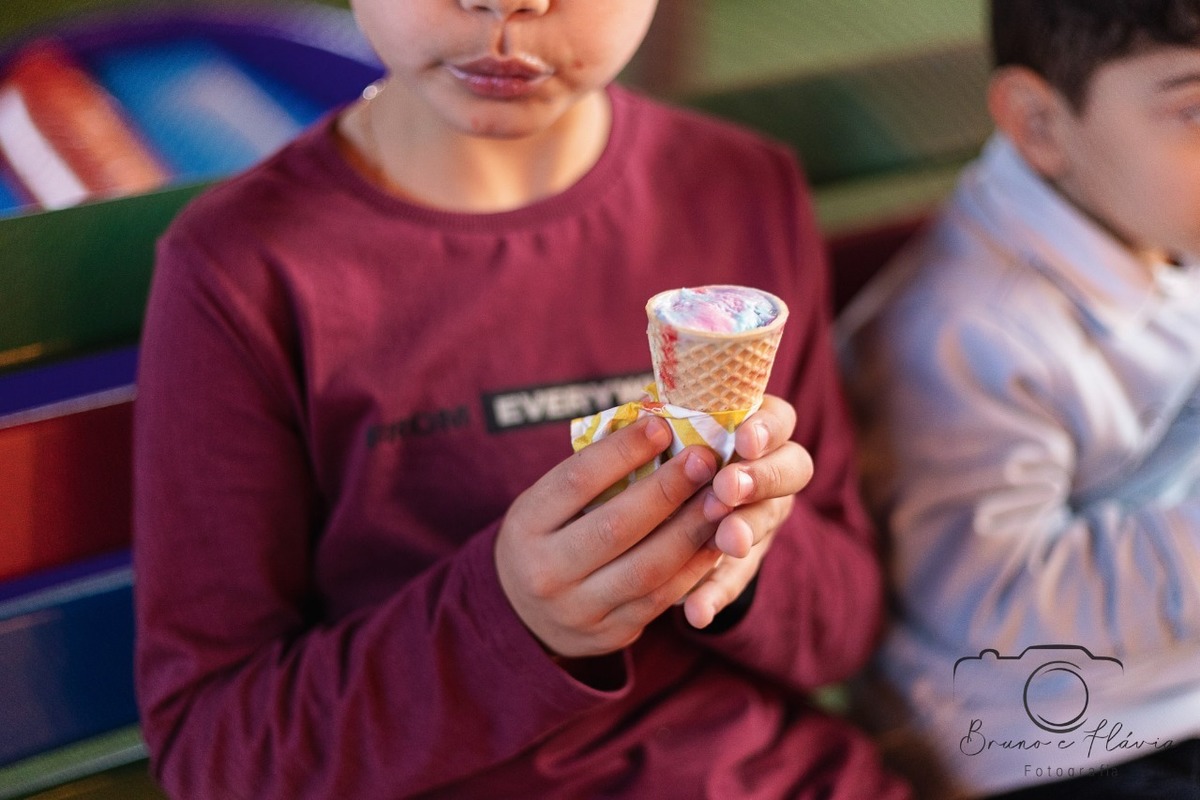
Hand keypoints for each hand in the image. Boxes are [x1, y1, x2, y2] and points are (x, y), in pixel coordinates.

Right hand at [496, 416, 722, 658]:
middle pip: (615, 526)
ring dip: (691, 530)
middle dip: (667, 490)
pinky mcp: (609, 634)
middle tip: (705, 460)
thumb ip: (595, 466)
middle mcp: (545, 570)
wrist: (524, 614)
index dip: (623, 452)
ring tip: (721, 498)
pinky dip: (694, 566)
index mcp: (526, 524)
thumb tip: (651, 412)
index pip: (577, 481)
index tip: (663, 427)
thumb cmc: (549, 536)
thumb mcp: (550, 500)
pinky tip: (715, 538)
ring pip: (646, 568)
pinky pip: (661, 599)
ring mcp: (576, 609)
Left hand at [682, 395, 813, 628]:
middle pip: (790, 468)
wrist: (666, 506)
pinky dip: (715, 594)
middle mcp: (771, 470)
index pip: (780, 418)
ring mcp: (765, 515)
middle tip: (728, 488)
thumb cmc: (665, 452)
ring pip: (768, 520)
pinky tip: (697, 612)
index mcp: (756, 428)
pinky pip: (736, 578)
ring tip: (728, 539)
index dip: (766, 427)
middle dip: (759, 478)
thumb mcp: (672, 434)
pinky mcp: (746, 560)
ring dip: (746, 529)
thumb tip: (646, 420)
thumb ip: (671, 429)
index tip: (742, 438)